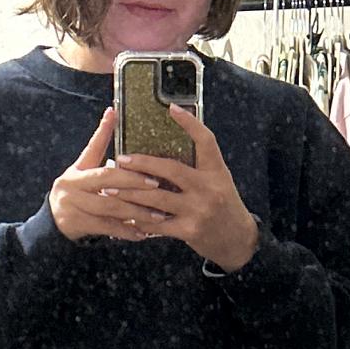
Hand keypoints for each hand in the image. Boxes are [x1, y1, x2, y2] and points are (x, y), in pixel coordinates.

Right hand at [46, 109, 184, 244]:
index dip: (110, 140)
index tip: (138, 152)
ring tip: (157, 215)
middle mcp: (72, 184)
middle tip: (156, 185)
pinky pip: (106, 228)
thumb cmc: (77, 192)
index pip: (95, 150)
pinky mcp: (76, 224)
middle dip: (133, 181)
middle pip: (106, 179)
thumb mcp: (84, 168)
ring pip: (109, 206)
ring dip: (136, 211)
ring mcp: (72, 205)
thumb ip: (99, 144)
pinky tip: (142, 233)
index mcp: (77, 169)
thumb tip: (112, 112)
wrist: (53, 223)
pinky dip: (126, 231)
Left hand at [104, 108, 260, 269]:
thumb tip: (168, 146)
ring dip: (131, 193)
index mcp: (217, 171)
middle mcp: (209, 188)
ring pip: (157, 198)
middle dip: (142, 164)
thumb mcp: (218, 180)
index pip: (206, 141)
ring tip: (111, 188)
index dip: (190, 123)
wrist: (238, 240)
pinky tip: (126, 214)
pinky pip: (158, 224)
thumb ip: (198, 166)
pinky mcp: (190, 230)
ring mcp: (199, 210)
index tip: (172, 108)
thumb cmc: (223, 205)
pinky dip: (140, 219)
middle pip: (171, 169)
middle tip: (121, 159)